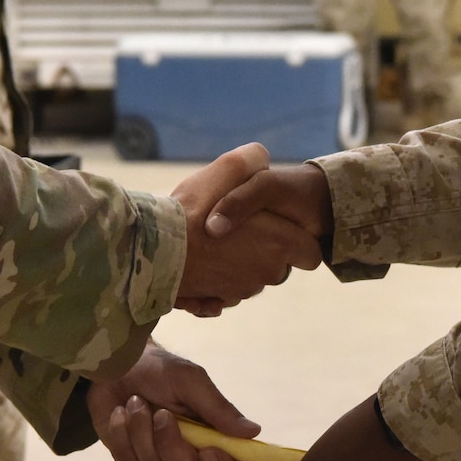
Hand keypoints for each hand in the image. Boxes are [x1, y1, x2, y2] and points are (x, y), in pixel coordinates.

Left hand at [87, 341, 257, 460]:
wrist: (117, 363)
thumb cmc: (159, 369)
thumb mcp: (190, 381)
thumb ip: (218, 408)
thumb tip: (254, 431)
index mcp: (211, 434)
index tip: (209, 451)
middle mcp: (188, 452)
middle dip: (173, 447)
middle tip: (161, 414)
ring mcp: (157, 458)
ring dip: (142, 430)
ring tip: (136, 401)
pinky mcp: (130, 457)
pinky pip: (128, 459)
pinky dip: (122, 431)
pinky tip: (121, 411)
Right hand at [175, 143, 321, 313]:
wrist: (150, 251)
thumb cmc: (191, 210)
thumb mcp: (227, 168)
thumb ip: (251, 160)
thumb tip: (260, 159)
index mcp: (280, 244)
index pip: (311, 254)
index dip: (295, 238)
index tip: (274, 225)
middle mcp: (267, 273)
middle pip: (278, 264)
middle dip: (263, 248)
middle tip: (235, 227)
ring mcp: (241, 290)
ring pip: (249, 276)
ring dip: (237, 262)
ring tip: (211, 241)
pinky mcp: (216, 301)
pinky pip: (224, 291)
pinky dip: (216, 279)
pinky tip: (199, 261)